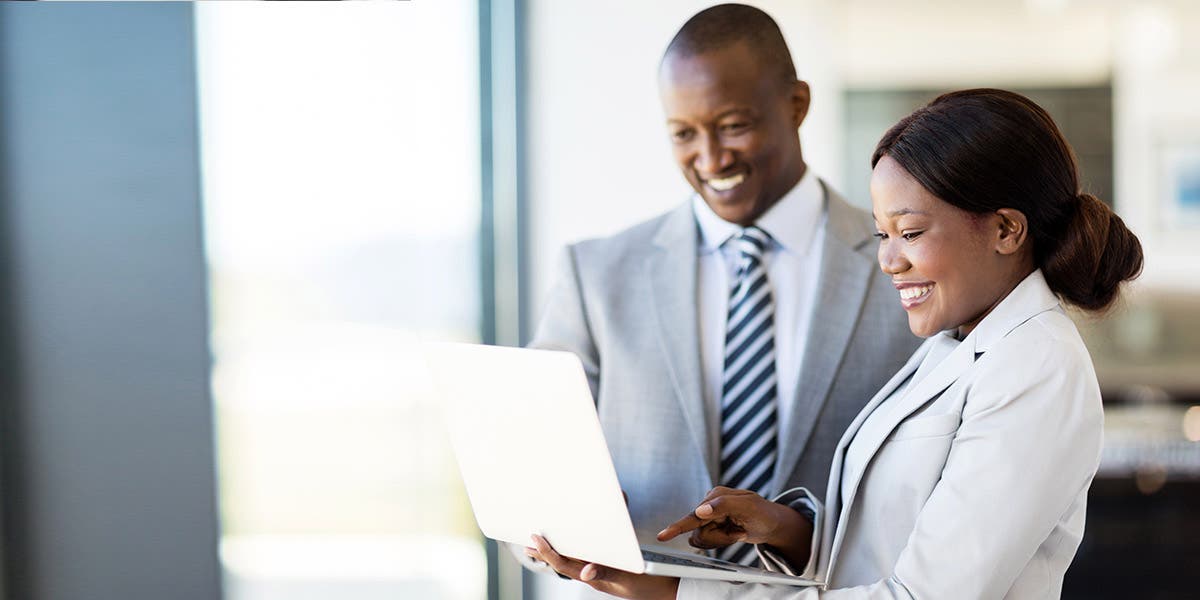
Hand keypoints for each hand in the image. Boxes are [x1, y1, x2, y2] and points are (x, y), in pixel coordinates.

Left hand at [525, 535, 678, 599]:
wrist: (671, 592)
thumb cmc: (652, 585)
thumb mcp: (629, 578)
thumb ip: (608, 573)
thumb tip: (586, 570)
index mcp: (596, 577)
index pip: (566, 565)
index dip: (548, 553)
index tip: (535, 540)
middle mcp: (596, 575)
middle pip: (565, 563)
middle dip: (545, 554)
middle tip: (527, 544)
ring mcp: (603, 574)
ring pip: (574, 562)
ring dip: (557, 553)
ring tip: (540, 547)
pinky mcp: (611, 571)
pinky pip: (589, 559)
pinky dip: (577, 551)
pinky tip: (574, 548)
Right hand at [656, 486, 812, 566]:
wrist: (772, 524)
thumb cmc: (763, 512)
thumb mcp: (748, 506)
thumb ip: (723, 505)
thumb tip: (701, 510)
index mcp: (716, 496)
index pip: (695, 515)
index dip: (678, 527)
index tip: (662, 536)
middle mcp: (709, 505)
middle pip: (699, 531)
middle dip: (720, 537)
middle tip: (738, 533)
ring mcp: (710, 517)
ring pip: (702, 538)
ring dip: (722, 540)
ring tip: (737, 532)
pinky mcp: (712, 527)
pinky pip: (708, 541)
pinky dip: (722, 542)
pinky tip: (733, 534)